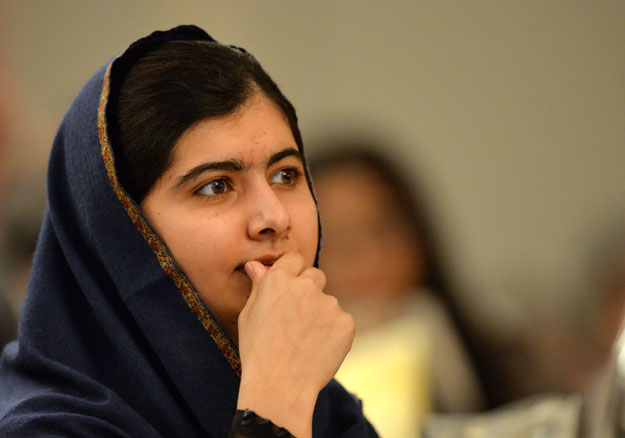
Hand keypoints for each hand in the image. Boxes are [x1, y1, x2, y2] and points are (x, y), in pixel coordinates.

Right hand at [236, 252, 354, 437]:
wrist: (280, 386)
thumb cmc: (258, 352)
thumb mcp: (248, 315)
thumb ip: (258, 286)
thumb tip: (257, 265)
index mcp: (279, 280)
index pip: (294, 259)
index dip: (293, 273)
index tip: (291, 288)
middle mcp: (306, 286)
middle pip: (316, 276)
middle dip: (310, 291)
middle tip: (298, 319)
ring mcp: (329, 304)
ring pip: (328, 303)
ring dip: (321, 315)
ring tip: (305, 342)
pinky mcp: (346, 322)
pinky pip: (342, 322)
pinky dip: (334, 333)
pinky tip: (319, 350)